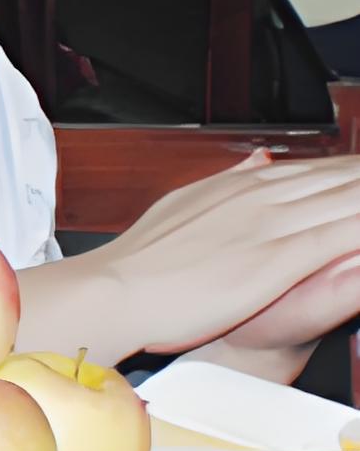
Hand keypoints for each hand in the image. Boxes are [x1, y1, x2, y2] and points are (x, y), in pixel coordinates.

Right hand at [87, 152, 359, 356]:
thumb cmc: (142, 261)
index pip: (316, 169)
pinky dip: (358, 229)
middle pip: (340, 178)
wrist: (116, 289)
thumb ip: (230, 182)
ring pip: (345, 201)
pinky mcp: (276, 259)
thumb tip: (262, 160)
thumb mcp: (185, 205)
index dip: (353, 170)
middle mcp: (260, 197)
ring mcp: (270, 225)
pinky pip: (338, 238)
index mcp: (240, 186)